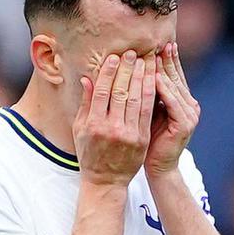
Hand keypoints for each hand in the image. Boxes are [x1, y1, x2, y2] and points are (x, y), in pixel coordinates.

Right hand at [73, 50, 156, 187]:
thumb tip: (87, 78)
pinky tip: (153, 81)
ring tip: (145, 62)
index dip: (109, 72)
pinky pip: (148, 112)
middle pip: (121, 92)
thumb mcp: (80, 129)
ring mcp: (128, 134)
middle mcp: (111, 128)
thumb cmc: (89, 153)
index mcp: (93, 124)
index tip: (115, 57)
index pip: (102, 92)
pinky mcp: (142, 139)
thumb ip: (85, 104)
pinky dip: (151, 94)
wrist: (106, 181)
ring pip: (137, 100)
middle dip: (128, 70)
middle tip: (133, 53)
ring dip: (142, 78)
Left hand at [145, 42, 200, 174]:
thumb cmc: (148, 140)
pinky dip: (164, 89)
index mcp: (181, 102)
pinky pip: (173, 102)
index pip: (173, 76)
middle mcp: (189, 106)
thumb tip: (130, 70)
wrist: (158, 166)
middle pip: (176, 78)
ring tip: (153, 56)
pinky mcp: (185, 124)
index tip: (157, 43)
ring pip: (175, 87)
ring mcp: (190, 115)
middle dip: (167, 60)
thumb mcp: (145, 111)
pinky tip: (154, 78)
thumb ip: (144, 92)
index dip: (166, 60)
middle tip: (160, 43)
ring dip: (164, 71)